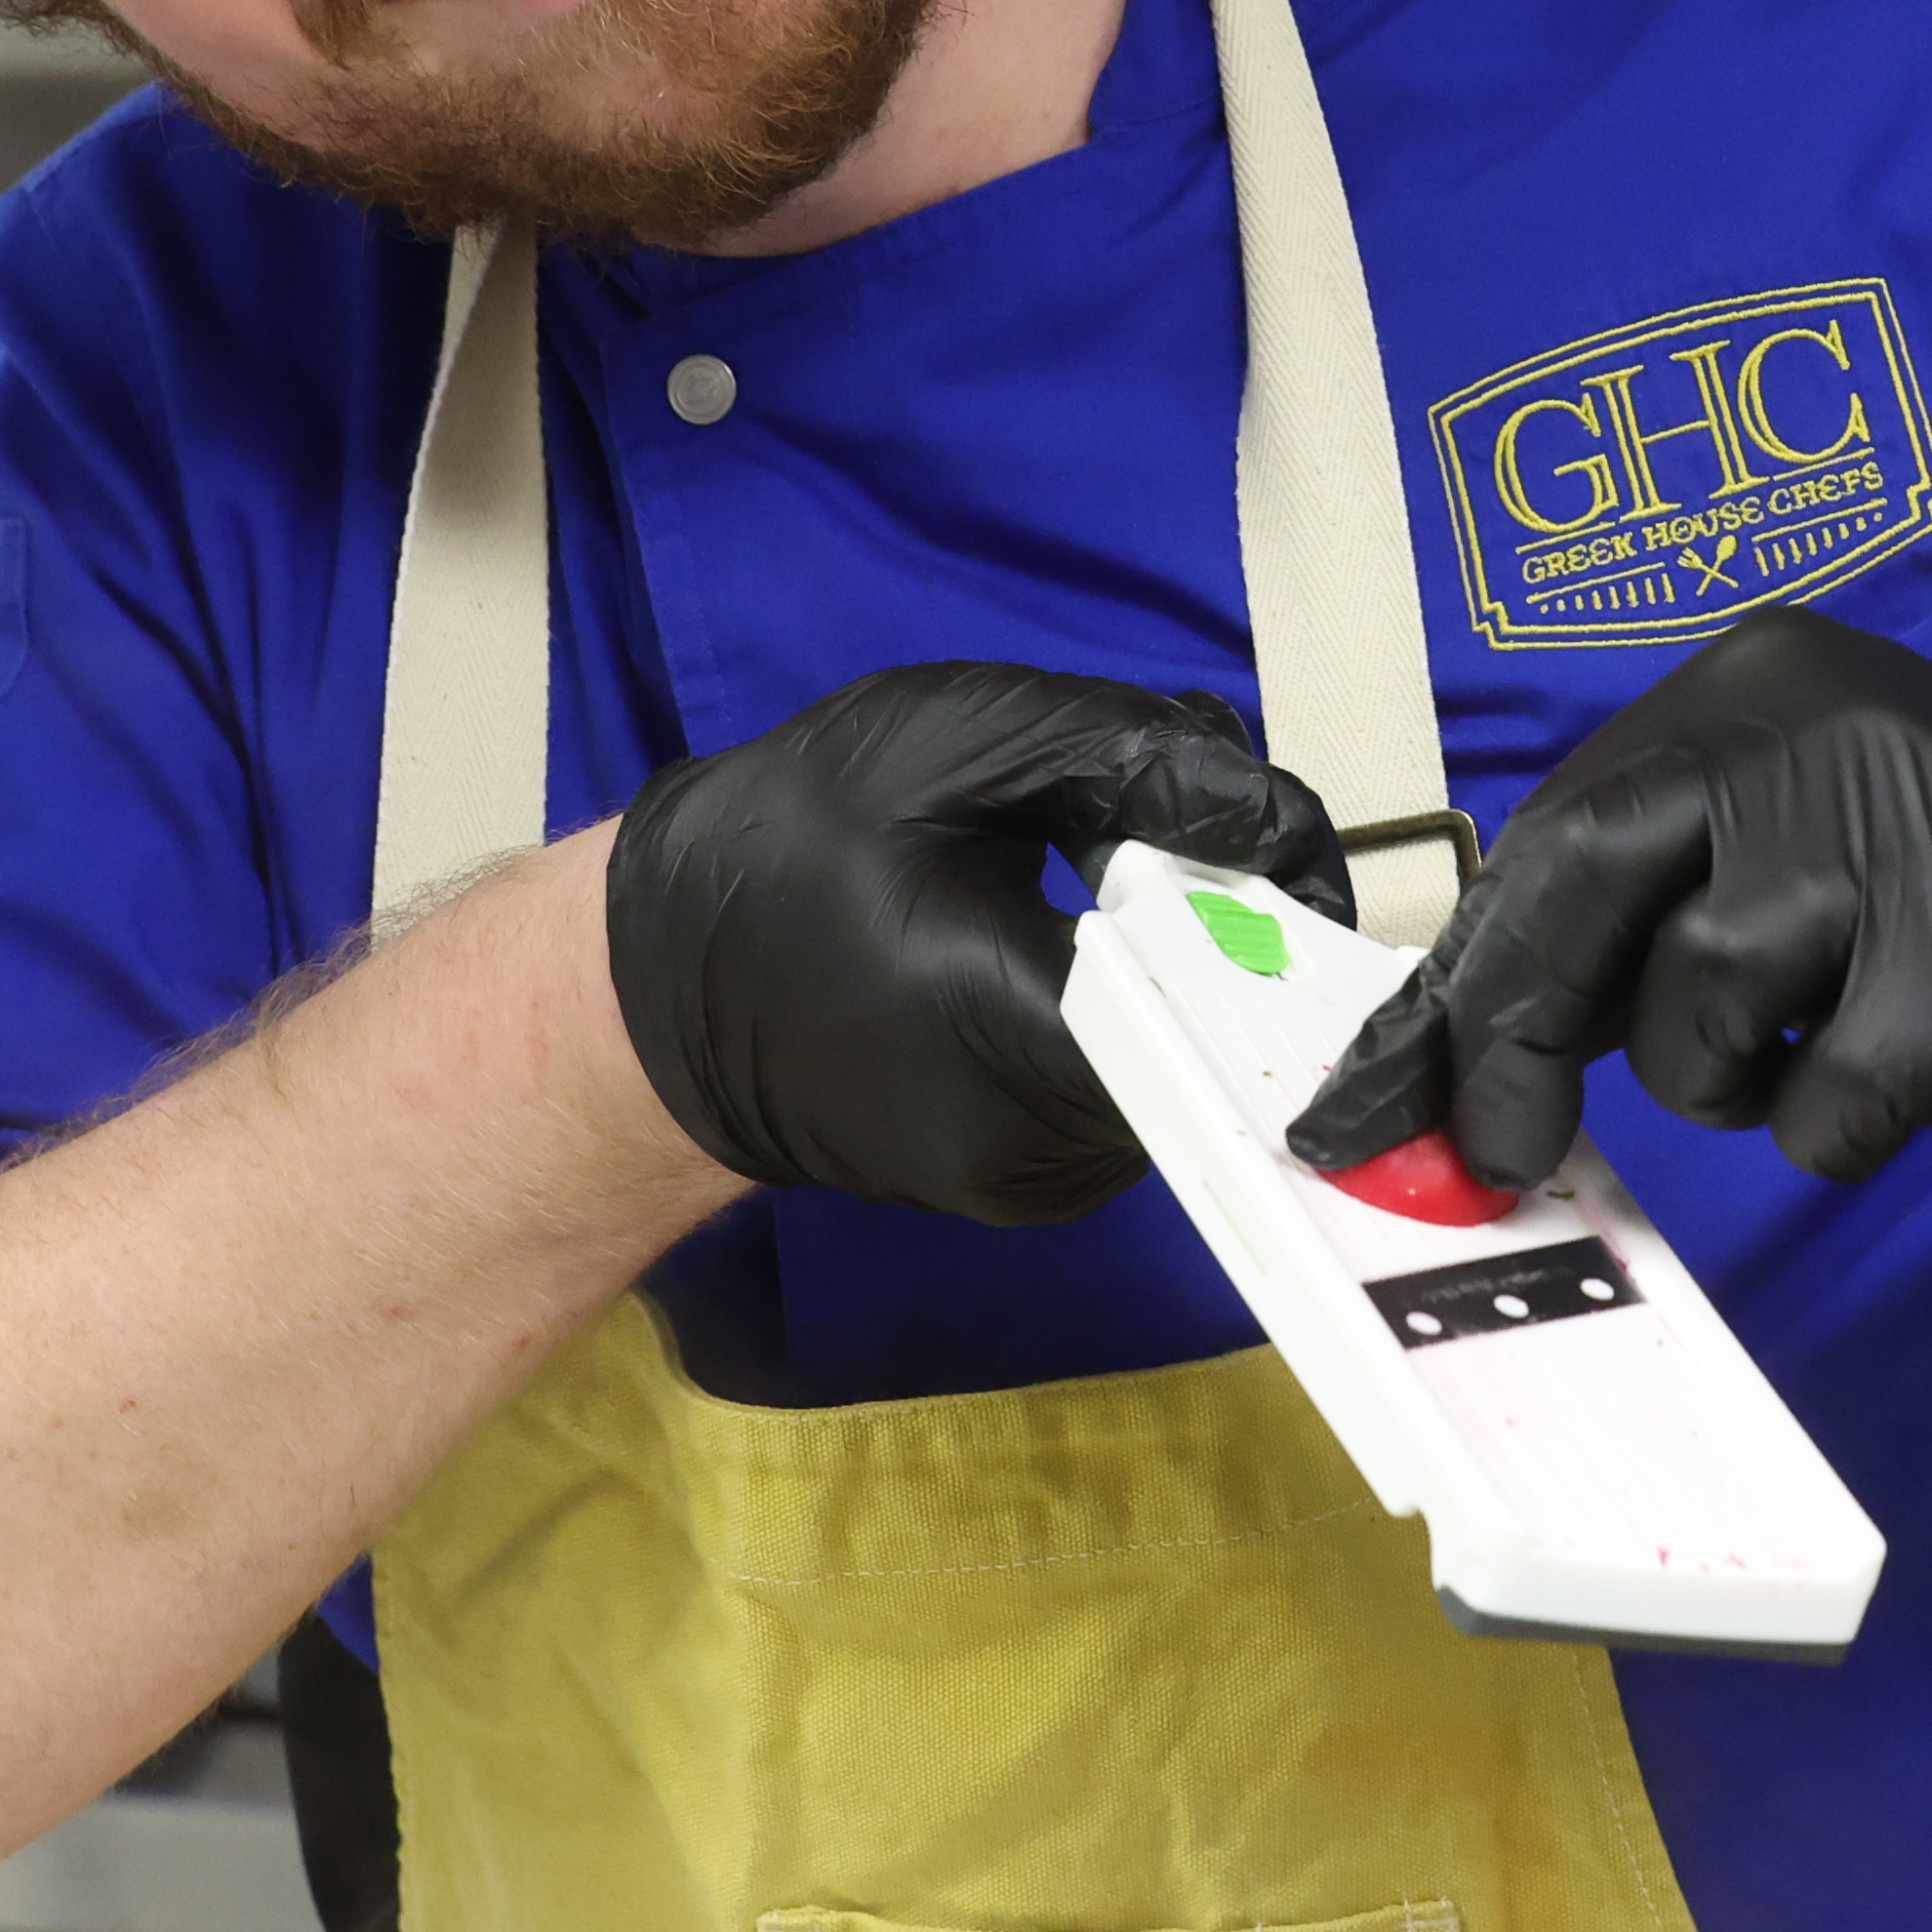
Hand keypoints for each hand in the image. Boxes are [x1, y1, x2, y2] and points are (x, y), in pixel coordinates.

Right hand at [608, 665, 1346, 1222]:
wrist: (661, 985)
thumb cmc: (787, 848)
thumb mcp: (950, 740)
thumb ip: (1125, 755)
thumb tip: (1271, 812)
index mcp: (1007, 1035)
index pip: (1214, 998)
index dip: (1263, 907)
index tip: (1252, 836)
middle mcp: (1034, 1147)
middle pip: (1218, 1043)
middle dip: (1228, 934)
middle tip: (1179, 843)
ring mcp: (1035, 1188)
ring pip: (1192, 1076)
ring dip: (1189, 981)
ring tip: (1117, 896)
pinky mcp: (1033, 1191)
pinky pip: (1144, 1100)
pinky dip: (1146, 1024)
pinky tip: (1088, 957)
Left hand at [1284, 607, 1931, 1194]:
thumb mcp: (1822, 827)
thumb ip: (1665, 893)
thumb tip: (1472, 1034)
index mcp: (1757, 683)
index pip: (1552, 832)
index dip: (1451, 978)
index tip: (1366, 1094)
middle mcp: (1811, 731)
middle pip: (1579, 891)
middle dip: (1509, 1040)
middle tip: (1495, 1152)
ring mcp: (1895, 843)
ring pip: (1694, 1015)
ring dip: (1731, 1079)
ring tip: (1828, 1043)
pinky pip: (1820, 1111)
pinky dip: (1839, 1129)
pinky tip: (1911, 1073)